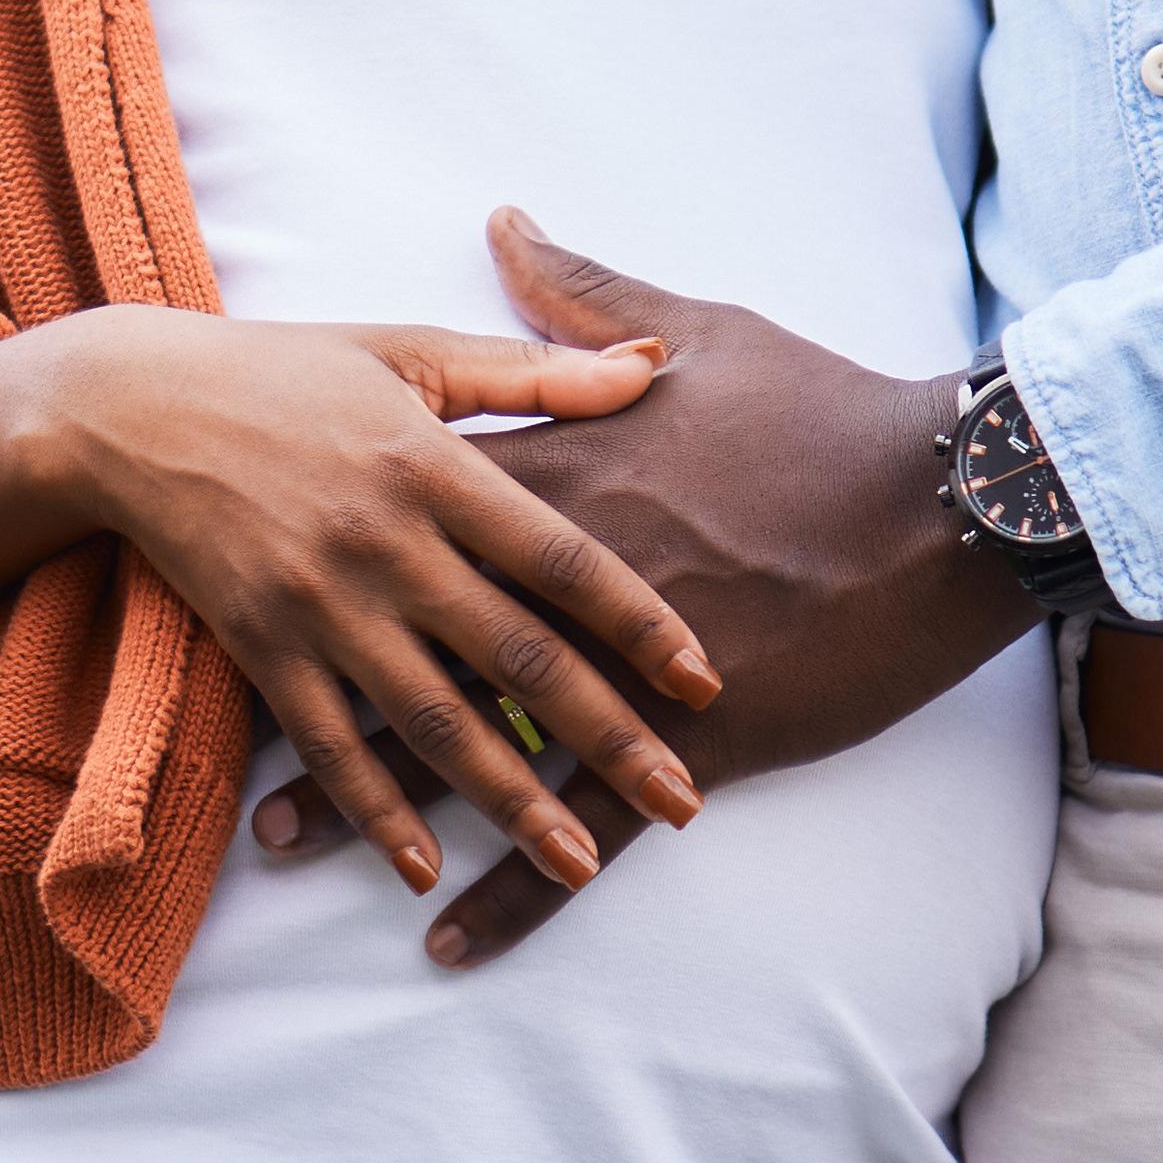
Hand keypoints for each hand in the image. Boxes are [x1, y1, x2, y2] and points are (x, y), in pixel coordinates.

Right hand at [0, 305, 717, 896]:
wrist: (131, 407)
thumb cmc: (284, 370)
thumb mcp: (412, 347)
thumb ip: (535, 372)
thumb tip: (652, 366)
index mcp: (434, 466)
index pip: (560, 557)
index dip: (639, 622)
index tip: (705, 682)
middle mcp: (385, 545)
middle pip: (517, 657)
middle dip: (606, 737)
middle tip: (682, 802)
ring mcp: (320, 606)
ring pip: (433, 722)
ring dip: (511, 799)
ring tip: (579, 861)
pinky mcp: (262, 649)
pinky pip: (329, 747)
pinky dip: (376, 813)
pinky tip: (427, 869)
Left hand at [267, 214, 1024, 967]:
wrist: (948, 499)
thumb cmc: (829, 410)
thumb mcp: (701, 334)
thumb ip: (585, 299)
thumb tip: (509, 224)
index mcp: (555, 483)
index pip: (406, 517)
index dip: (321, 544)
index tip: (237, 558)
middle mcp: (555, 583)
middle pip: (400, 639)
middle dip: (305, 689)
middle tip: (213, 717)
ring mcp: (613, 674)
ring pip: (465, 748)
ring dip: (371, 804)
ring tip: (278, 846)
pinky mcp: (683, 746)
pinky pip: (578, 833)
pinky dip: (513, 893)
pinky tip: (447, 939)